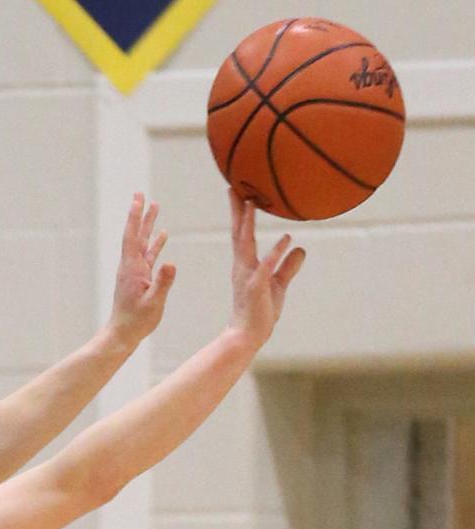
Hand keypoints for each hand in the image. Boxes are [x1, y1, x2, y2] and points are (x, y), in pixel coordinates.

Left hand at [107, 192, 175, 346]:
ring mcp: (135, 271)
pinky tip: (163, 235)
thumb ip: (163, 283)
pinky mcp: (139, 277)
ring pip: (142, 242)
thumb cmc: (137, 320)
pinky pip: (148, 255)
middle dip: (140, 214)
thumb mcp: (153, 302)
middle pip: (136, 234)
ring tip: (155, 208)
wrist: (123, 333)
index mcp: (132, 268)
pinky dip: (155, 243)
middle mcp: (131, 266)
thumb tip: (171, 263)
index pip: (132, 236)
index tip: (138, 198)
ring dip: (149, 225)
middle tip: (142, 194)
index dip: (135, 216)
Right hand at [227, 188, 305, 349]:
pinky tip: (286, 238)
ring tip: (250, 202)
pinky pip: (266, 267)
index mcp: (246, 265)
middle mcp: (242, 266)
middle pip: (238, 233)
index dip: (240, 214)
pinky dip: (276, 252)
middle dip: (237, 211)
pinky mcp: (256, 288)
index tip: (239, 194)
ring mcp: (247, 276)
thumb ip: (287, 266)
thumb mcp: (278, 285)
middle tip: (234, 187)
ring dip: (247, 224)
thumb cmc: (260, 312)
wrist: (247, 336)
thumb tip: (300, 248)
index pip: (242, 235)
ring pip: (246, 245)